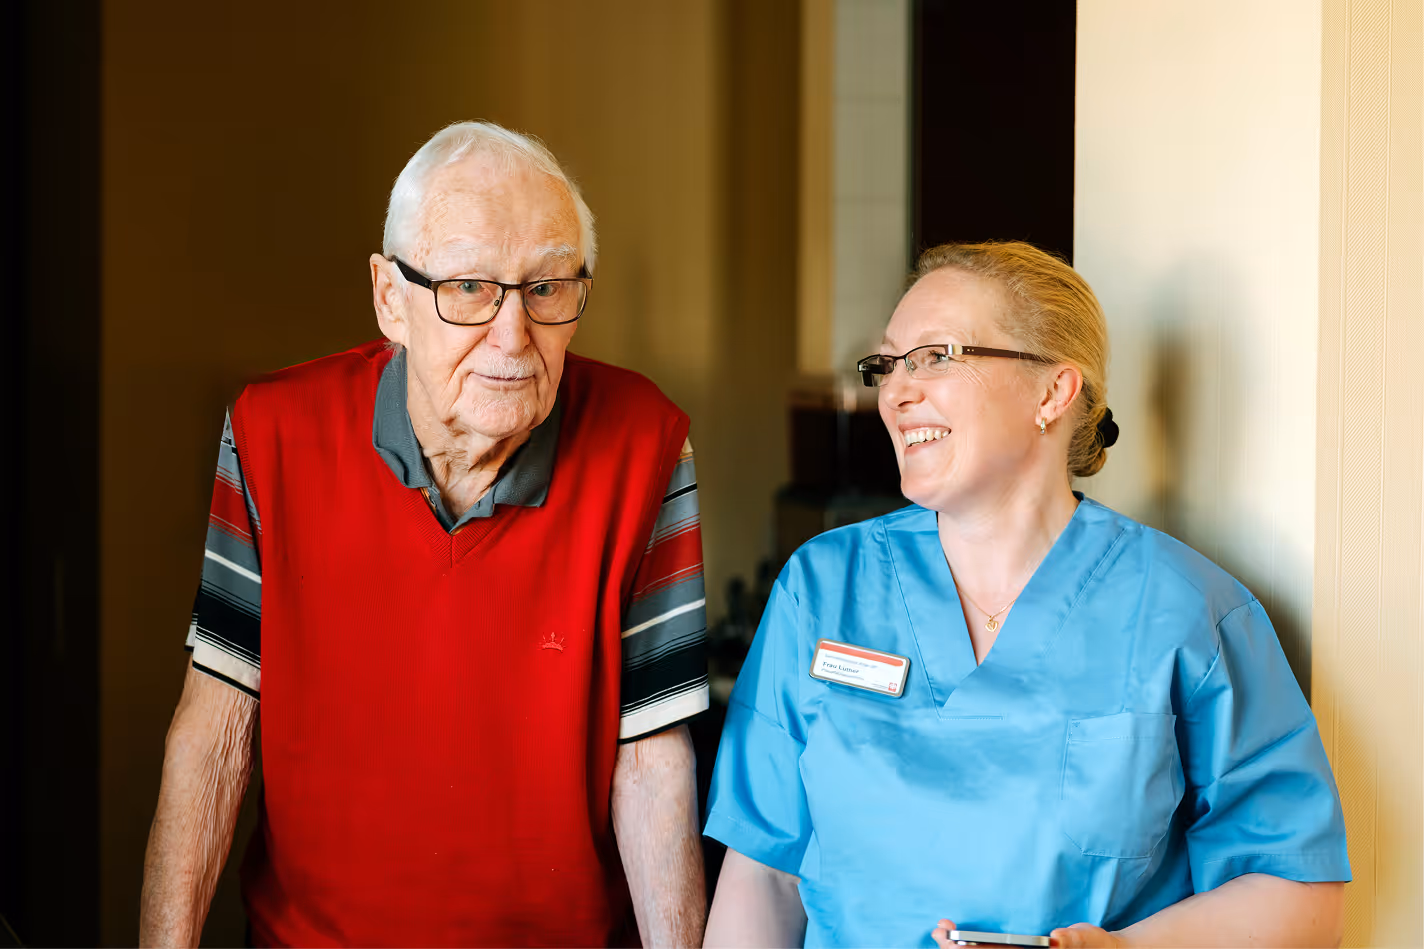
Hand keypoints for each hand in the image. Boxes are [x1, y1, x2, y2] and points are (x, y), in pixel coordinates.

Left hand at [931, 918, 1120, 948]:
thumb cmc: (1097, 945)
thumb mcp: (1087, 941)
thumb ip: (1073, 941)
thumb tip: (1057, 938)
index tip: (952, 943)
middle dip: (956, 948)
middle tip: (937, 930)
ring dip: (958, 946)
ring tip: (939, 930)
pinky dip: (971, 944)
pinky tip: (955, 937)